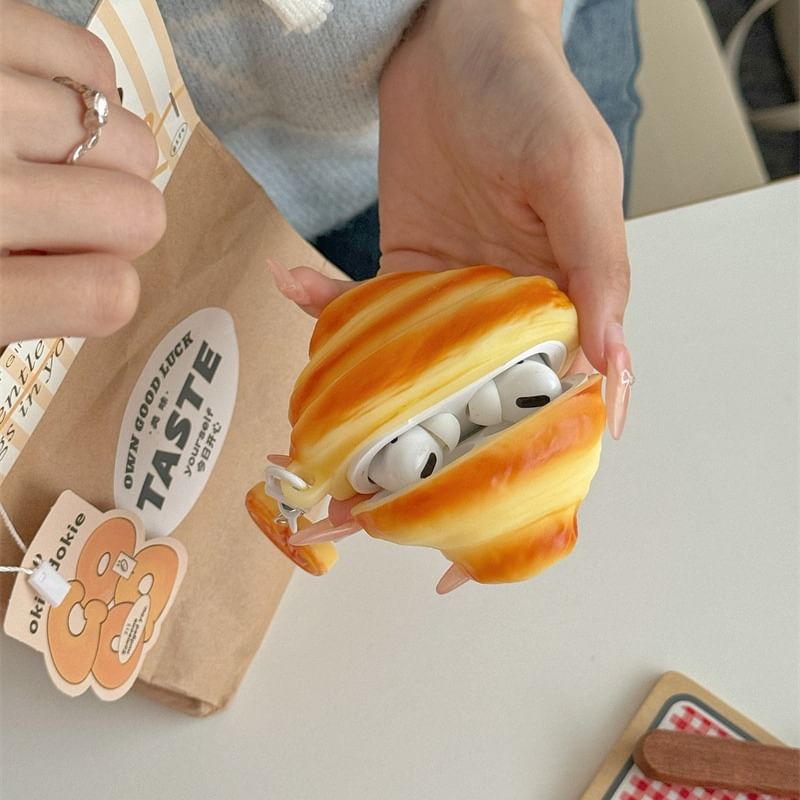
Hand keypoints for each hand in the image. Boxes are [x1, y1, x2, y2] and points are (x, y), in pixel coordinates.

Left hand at [0, 0, 164, 341]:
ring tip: (46, 156)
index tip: (71, 280)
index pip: (109, 296)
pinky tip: (42, 107)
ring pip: (134, 142)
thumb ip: (27, 306)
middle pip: (141, 216)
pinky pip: (96, 63)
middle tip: (59, 216)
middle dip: (111, 222)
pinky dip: (86, 91)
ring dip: (104, 160)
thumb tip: (103, 282)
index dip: (103, 289)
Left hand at [268, 0, 633, 436]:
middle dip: (431, 437)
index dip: (522, 439)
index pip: (557, 386)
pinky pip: (368, 310)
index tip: (472, 487)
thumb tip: (612, 363)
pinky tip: (293, 284)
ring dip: (372, 392)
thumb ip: (597, 266)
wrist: (456, 42)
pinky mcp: (405, 271)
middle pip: (479, 393)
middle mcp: (513, 307)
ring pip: (419, 367)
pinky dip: (327, 305)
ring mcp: (454, 295)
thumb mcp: (574, 173)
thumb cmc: (528, 96)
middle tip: (376, 476)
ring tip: (322, 417)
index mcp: (568, 296)